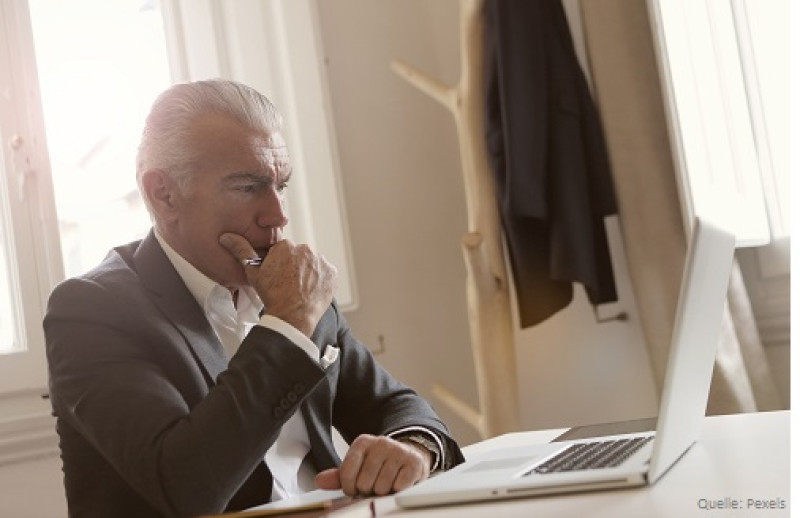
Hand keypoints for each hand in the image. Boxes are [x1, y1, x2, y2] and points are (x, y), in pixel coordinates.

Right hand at [219, 233, 336, 335]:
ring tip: (300, 289)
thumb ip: (241, 251)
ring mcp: (321, 261)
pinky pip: (326, 273)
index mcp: (286, 246)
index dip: (280, 264)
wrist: (292, 316)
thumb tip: (226, 237)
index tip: (278, 276)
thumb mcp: (253, 273)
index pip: (284, 251)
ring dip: (309, 273)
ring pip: (313, 264)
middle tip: (288, 284)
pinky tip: (311, 291)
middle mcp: (306, 249)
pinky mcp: (332, 273)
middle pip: (299, 256)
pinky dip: (321, 280)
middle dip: (295, 266)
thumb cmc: (271, 295)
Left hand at [315, 435, 431, 496]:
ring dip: (384, 492)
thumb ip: (339, 475)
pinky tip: (399, 482)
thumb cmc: (379, 465)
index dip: (350, 488)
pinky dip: (398, 490)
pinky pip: (399, 487)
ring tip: (387, 483)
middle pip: (364, 483)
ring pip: (382, 488)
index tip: (356, 487)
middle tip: (375, 484)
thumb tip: (320, 481)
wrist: (408, 455)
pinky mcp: (414, 462)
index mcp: (362, 443)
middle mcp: (381, 442)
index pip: (346, 475)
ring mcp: (398, 451)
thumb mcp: (358, 467)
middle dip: (369, 490)